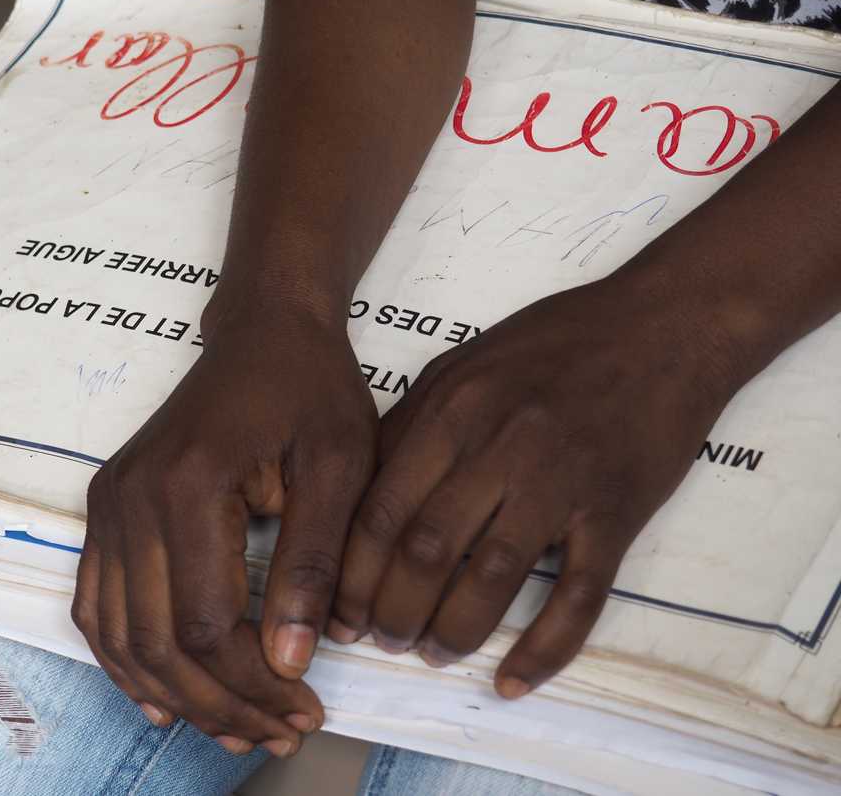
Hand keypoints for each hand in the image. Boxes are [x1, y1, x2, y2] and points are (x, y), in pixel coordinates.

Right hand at [72, 304, 377, 754]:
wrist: (264, 331)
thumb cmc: (309, 389)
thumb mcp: (338, 467)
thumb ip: (312, 563)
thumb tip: (291, 661)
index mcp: (187, 485)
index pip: (205, 625)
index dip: (253, 684)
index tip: (304, 708)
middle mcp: (129, 500)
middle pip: (156, 642)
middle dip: (219, 704)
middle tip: (279, 731)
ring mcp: (109, 504)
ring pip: (119, 635)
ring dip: (174, 695)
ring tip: (234, 728)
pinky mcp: (107, 508)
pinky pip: (96, 605)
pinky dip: (123, 660)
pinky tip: (162, 695)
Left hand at [329, 276, 735, 697]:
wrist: (663, 326)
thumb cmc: (553, 344)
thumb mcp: (462, 365)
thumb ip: (412, 427)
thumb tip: (362, 498)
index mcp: (451, 409)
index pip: (380, 510)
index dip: (352, 574)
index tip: (341, 612)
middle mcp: (498, 446)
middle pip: (424, 551)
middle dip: (392, 612)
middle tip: (385, 640)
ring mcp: (561, 480)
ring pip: (490, 579)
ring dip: (453, 631)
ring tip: (435, 653)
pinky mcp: (616, 511)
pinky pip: (578, 596)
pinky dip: (543, 648)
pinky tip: (513, 679)